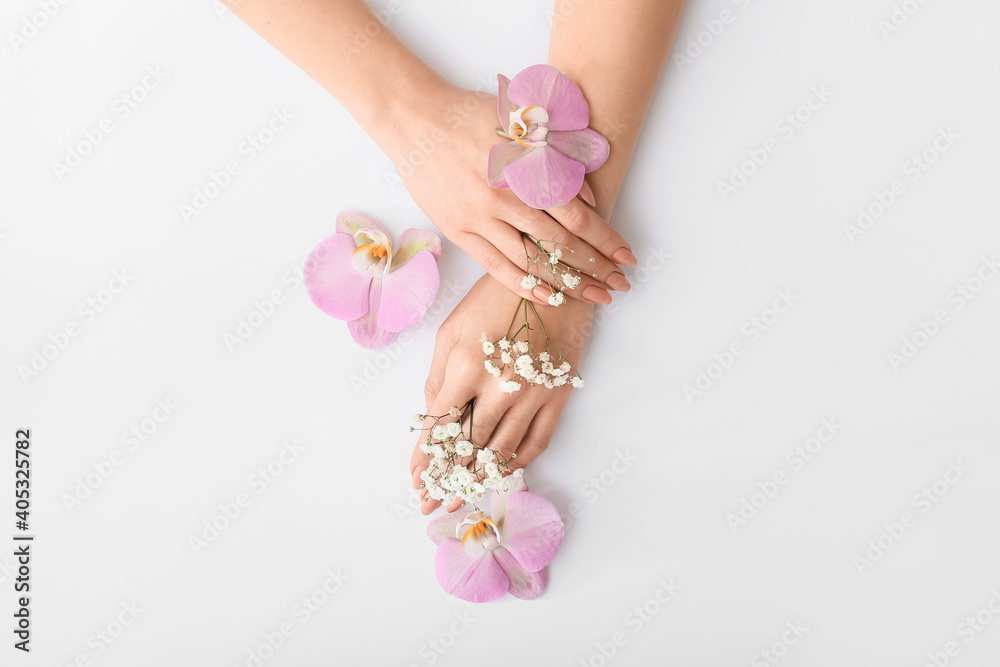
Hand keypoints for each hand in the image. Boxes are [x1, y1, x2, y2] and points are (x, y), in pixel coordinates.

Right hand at [386, 82, 635, 305]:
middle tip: (618, 285)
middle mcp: (505, 198)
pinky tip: (548, 298)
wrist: (417, 121)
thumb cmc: (471, 117)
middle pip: (559, 244)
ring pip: (531, 261)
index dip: (605, 239)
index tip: (626, 257)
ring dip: (566, 283)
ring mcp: (480, 218)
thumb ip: (559, 158)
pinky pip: (496, 266)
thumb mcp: (522, 125)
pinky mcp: (460, 231)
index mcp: (525, 169)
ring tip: (592, 298)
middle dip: (594, 268)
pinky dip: (524, 285)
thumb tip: (590, 199)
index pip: (577, 215)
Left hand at [409, 274, 594, 513]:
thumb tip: (432, 414)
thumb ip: (439, 373)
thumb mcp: (453, 327)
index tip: (417, 481)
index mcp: (466, 365)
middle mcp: (499, 385)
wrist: (553, 277)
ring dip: (480, 477)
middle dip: (448, 478)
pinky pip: (537, 440)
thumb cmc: (496, 298)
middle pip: (470, 445)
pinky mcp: (558, 394)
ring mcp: (532, 392)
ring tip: (464, 496)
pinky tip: (504, 472)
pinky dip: (519, 461)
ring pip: (503, 449)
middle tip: (434, 504)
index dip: (427, 458)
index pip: (441, 425)